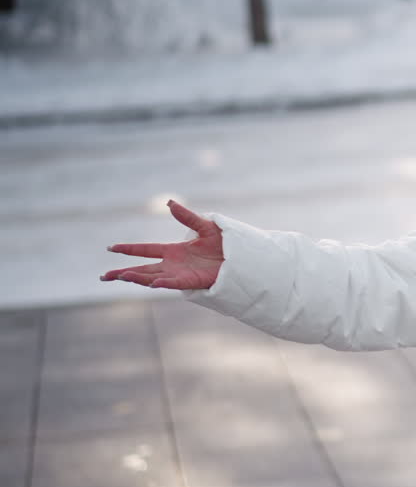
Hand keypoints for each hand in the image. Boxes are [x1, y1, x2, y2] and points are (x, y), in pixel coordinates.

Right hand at [101, 200, 223, 289]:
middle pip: (143, 268)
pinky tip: (153, 282)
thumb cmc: (224, 243)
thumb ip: (187, 216)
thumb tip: (169, 203)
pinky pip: (175, 283)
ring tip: (121, 276)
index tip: (111, 248)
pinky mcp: (192, 281)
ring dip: (138, 277)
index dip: (129, 249)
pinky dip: (164, 283)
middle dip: (123, 272)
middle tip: (104, 276)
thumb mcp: (205, 226)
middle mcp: (173, 264)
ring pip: (153, 277)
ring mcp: (180, 274)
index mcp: (174, 250)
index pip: (146, 249)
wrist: (241, 257)